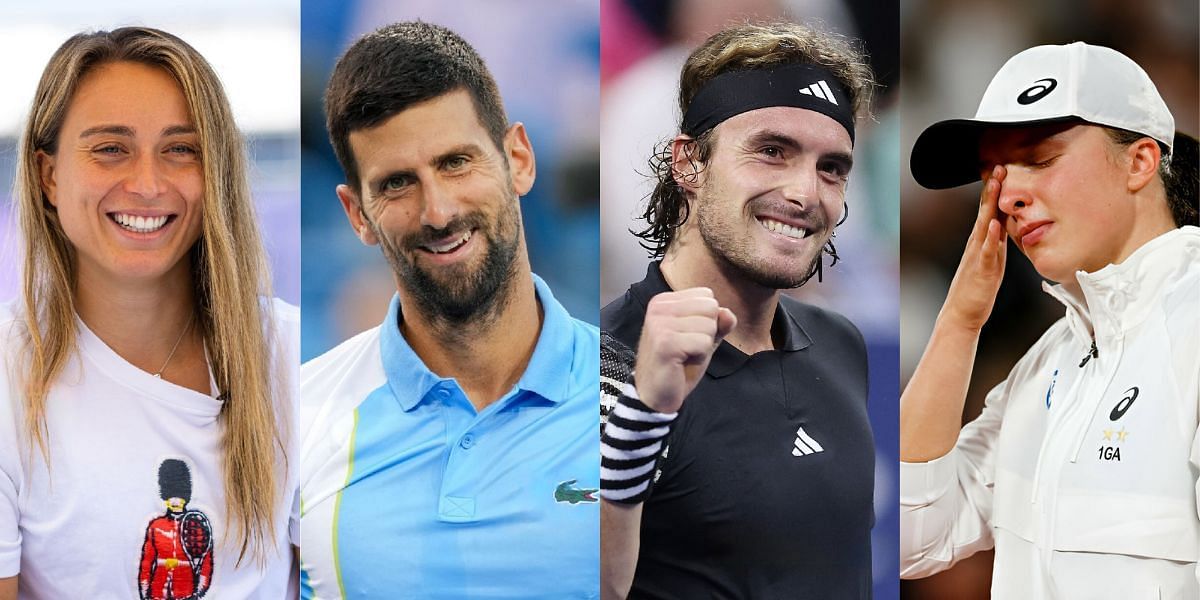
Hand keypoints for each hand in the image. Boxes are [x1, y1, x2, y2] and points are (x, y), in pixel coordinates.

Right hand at [634, 288, 736, 412]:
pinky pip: (704, 343)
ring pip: (709, 326)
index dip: (707, 320)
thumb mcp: (703, 338)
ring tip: (683, 355)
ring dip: (703, 347)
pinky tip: (682, 363)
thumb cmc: (678, 365)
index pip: (707, 295)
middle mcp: (659, 307)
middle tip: (686, 348)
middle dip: (707, 332)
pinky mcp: (665, 342)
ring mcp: (660, 324)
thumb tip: (727, 313)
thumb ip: (718, 323)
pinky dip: (699, 357)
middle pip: (711, 307)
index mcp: (664, 301)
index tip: (687, 336)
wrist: (656, 394)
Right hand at [940, 165, 1007, 331]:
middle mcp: (977, 244)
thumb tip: (1002, 227)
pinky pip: (986, 251)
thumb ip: (994, 243)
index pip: (988, 210)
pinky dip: (990, 237)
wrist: (961, 314)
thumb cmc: (975, 289)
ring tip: (996, 185)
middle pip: (985, 211)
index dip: (994, 190)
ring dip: (990, 204)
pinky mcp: (983, 270)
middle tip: (999, 167)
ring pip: (985, 225)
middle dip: (992, 189)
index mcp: (980, 241)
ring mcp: (978, 256)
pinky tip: (994, 224)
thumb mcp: (988, 261)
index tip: (1000, 169)